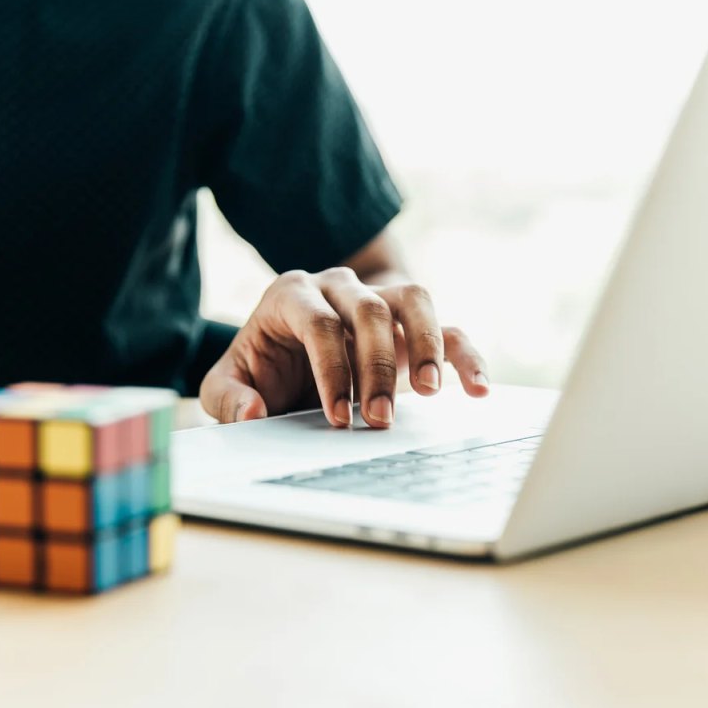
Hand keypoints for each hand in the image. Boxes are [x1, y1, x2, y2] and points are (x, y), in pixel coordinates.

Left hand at [200, 267, 488, 427]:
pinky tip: (479, 388)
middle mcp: (338, 287)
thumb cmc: (261, 369)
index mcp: (291, 294)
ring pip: (412, 301)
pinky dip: (465, 355)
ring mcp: (378, 298)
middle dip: (376, 369)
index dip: (331, 369)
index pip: (317, 322)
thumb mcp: (228, 383)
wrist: (292, 352)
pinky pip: (447, 328)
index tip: (338, 418)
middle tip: (379, 421)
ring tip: (431, 392)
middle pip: (367, 310)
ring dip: (425, 346)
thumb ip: (229, 399)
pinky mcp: (409, 324)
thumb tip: (253, 413)